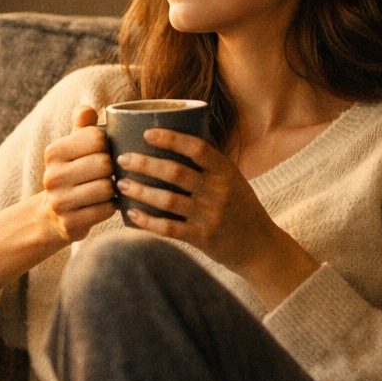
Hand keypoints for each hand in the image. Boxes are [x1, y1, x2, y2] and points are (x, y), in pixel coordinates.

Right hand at [38, 105, 117, 242]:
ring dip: (114, 188)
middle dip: (113, 168)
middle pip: (104, 163)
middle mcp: (52, 176)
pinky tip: (105, 204)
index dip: (109, 144)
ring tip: (110, 188)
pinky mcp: (69, 223)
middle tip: (111, 172)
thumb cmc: (73, 173)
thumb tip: (86, 109)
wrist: (53, 215)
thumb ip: (83, 126)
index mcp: (54, 152)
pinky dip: (111, 207)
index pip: (97, 137)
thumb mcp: (74, 147)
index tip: (106, 152)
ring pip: (106, 187)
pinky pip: (106, 210)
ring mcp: (59, 201)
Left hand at [115, 128, 318, 309]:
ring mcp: (211, 216)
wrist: (260, 246)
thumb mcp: (233, 179)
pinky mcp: (203, 238)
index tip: (147, 133)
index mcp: (226, 171)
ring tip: (122, 184)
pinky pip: (169, 228)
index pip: (197, 148)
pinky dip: (148, 221)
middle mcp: (219, 191)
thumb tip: (178, 133)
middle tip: (122, 159)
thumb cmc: (240, 207)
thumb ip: (209, 162)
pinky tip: (132, 214)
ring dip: (141, 191)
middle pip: (175, 172)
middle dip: (144, 164)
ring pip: (168, 200)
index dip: (171, 139)